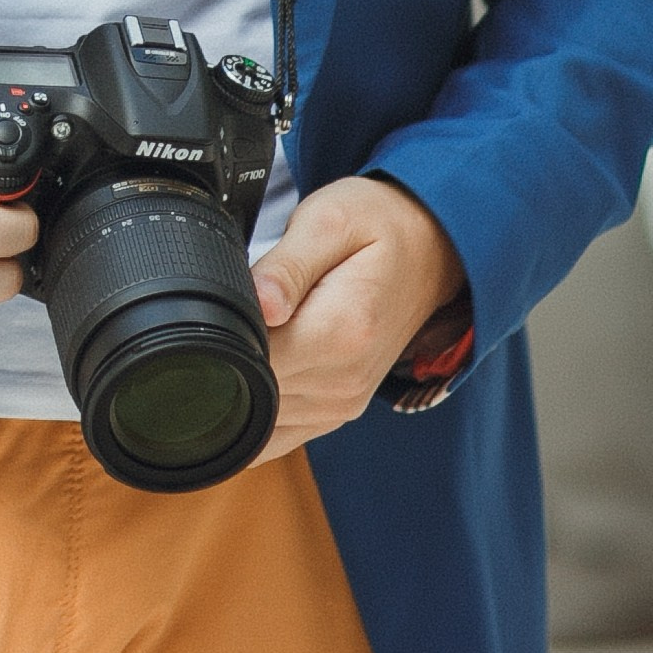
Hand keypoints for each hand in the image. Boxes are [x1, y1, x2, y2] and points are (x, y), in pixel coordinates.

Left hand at [250, 175, 465, 459]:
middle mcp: (344, 381)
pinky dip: (255, 404)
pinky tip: (258, 362)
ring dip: (241, 377)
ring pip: (257, 415)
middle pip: (248, 387)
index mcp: (341, 333)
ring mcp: (342, 404)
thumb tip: (257, 306)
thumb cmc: (379, 226)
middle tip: (238, 305)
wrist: (430, 249)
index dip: (221, 329)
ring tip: (259, 325)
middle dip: (226, 352)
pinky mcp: (336, 412)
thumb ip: (287, 266)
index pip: (249, 355)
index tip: (223, 300)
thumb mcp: (331, 220)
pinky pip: (277, 432)